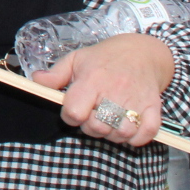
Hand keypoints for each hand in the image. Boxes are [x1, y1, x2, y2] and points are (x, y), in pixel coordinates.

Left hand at [33, 32, 174, 146]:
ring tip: (109, 121)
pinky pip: (146, 133)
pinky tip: (128, 128)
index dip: (70, 116)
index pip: (75, 112)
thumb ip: (55, 74)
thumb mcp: (76, 59)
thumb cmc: (104, 58)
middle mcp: (114, 90)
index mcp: (92, 79)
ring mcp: (136, 100)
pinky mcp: (153, 108)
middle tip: (92, 116)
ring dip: (112, 134)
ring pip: (121, 133)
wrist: (142, 52)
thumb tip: (36, 81)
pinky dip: (137, 138)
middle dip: (90, 127)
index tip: (73, 110)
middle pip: (97, 127)